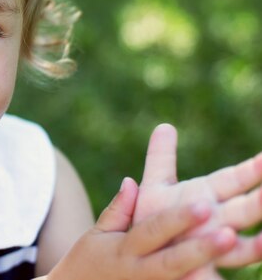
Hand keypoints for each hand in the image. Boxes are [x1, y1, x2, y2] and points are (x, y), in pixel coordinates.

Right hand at [45, 178, 235, 279]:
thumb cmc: (88, 262)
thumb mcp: (96, 235)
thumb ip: (118, 211)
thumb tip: (131, 181)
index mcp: (126, 249)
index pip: (154, 231)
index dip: (178, 220)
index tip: (205, 205)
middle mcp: (140, 272)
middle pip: (174, 261)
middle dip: (201, 249)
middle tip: (229, 234)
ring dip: (206, 274)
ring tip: (234, 254)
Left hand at [134, 124, 261, 277]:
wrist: (140, 257)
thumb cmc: (152, 218)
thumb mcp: (154, 187)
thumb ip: (161, 159)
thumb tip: (165, 125)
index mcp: (206, 196)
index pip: (233, 179)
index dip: (253, 170)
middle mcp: (216, 222)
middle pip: (244, 211)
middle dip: (260, 204)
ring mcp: (212, 249)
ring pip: (239, 249)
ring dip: (254, 246)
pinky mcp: (202, 272)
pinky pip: (217, 276)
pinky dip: (227, 270)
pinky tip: (237, 265)